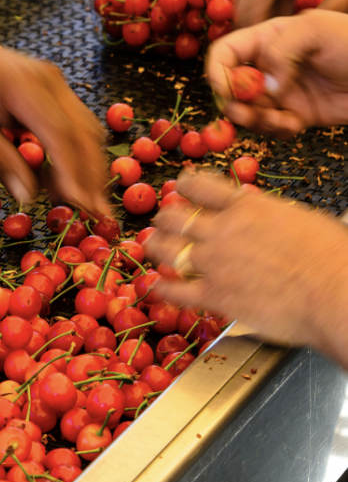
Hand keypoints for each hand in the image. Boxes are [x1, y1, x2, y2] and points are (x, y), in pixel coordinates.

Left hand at [0, 25, 108, 215]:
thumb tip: (28, 197)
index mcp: (26, 87)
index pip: (62, 135)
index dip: (74, 174)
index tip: (82, 207)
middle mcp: (51, 81)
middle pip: (85, 133)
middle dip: (92, 177)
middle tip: (96, 215)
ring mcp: (57, 82)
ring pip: (87, 129)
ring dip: (88, 167)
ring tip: (82, 204)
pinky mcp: (55, 89)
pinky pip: (76, 124)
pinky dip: (76, 154)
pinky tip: (65, 180)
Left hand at [143, 170, 347, 363]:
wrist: (337, 292)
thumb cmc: (333, 257)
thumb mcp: (299, 219)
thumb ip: (268, 215)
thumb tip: (258, 213)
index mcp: (246, 206)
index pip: (199, 186)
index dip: (184, 185)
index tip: (180, 186)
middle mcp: (222, 230)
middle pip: (174, 216)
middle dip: (165, 218)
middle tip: (163, 222)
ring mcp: (213, 263)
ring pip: (165, 248)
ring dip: (155, 246)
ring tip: (152, 246)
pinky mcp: (213, 296)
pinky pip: (174, 290)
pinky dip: (160, 287)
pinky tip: (155, 285)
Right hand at [206, 10, 347, 136]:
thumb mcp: (316, 31)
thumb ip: (281, 51)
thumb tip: (264, 85)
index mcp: (269, 38)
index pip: (225, 53)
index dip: (217, 72)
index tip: (226, 91)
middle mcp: (269, 65)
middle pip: (230, 88)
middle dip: (235, 104)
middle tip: (249, 114)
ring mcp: (280, 91)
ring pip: (246, 112)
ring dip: (256, 121)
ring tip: (280, 120)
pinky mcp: (293, 114)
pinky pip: (269, 127)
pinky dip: (276, 130)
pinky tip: (295, 125)